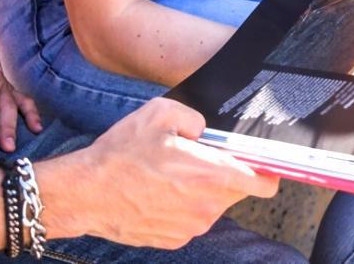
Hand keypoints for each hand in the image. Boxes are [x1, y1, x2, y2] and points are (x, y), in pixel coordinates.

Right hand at [55, 98, 278, 247]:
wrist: (86, 194)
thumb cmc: (121, 154)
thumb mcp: (159, 114)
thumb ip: (194, 118)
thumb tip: (205, 132)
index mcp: (210, 175)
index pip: (263, 182)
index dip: (267, 171)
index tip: (261, 163)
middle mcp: (207, 206)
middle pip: (235, 190)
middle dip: (222, 175)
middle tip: (193, 159)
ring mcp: (191, 227)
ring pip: (211, 204)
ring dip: (200, 190)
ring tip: (167, 175)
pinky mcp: (175, 240)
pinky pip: (191, 219)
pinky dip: (181, 206)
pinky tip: (156, 193)